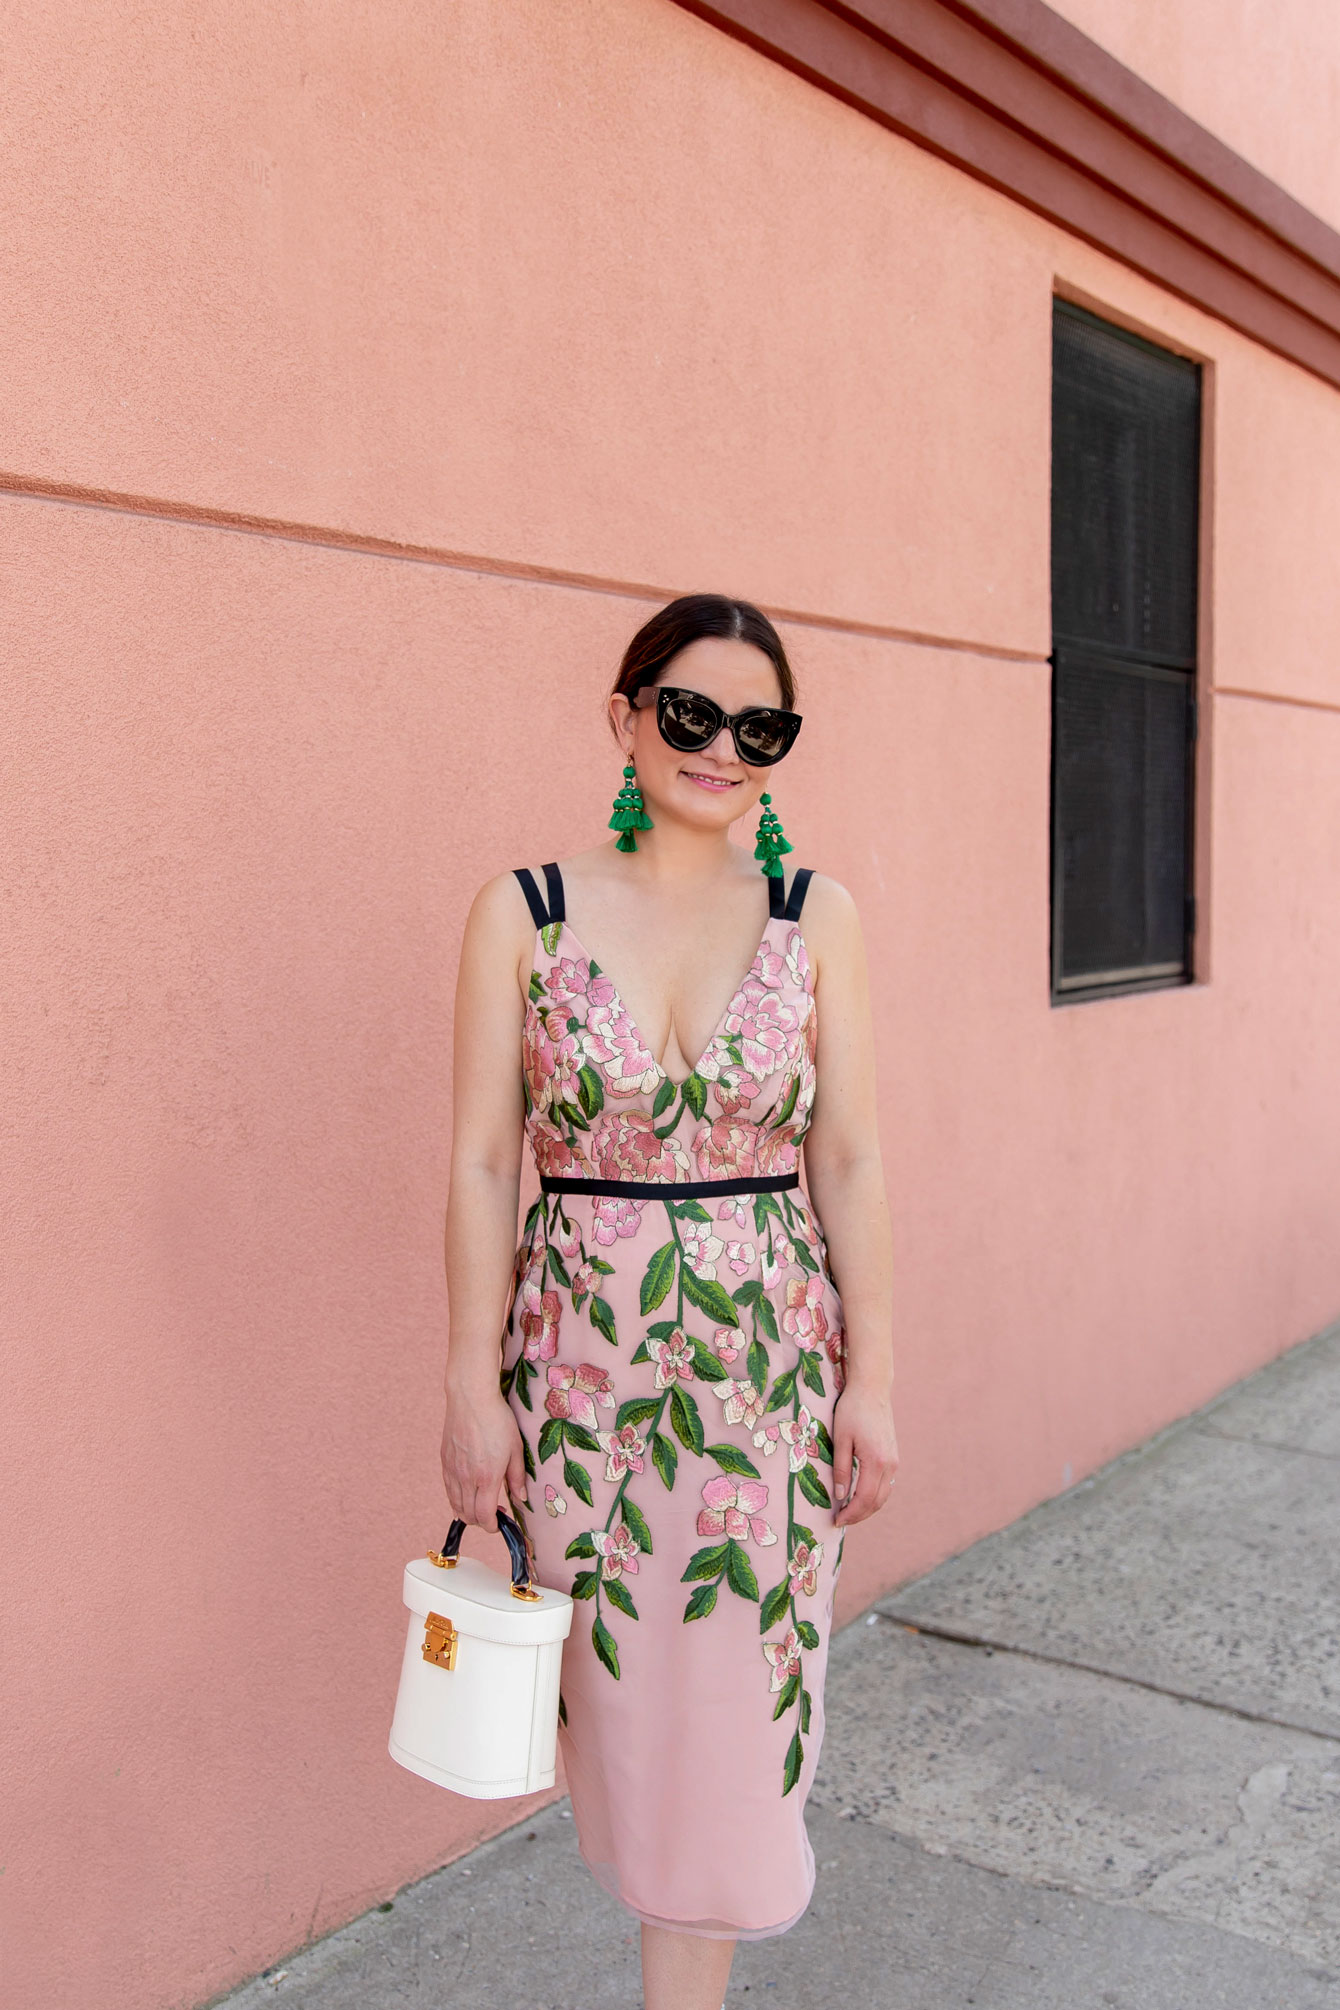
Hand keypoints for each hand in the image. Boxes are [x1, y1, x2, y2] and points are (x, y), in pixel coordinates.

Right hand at [440, 1381, 527, 1529]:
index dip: (492, 1526)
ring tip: (481, 1505)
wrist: (471, 1398)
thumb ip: (517, 1477)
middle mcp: (467, 1478)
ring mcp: (453, 1471)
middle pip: (469, 1515)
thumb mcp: (516, 1448)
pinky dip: (456, 1500)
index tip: (500, 1523)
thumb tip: (520, 1498)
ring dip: (468, 1512)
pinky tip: (465, 1496)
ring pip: (456, 1505)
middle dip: (482, 1521)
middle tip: (494, 1513)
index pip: (485, 1516)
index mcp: (487, 1477)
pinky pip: (448, 1490)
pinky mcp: (445, 1462)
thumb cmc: (497, 1420)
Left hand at [831, 1380, 898, 1526]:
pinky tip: (860, 1496)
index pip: (864, 1498)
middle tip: (840, 1521)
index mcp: (876, 1461)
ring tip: (849, 1512)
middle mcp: (890, 1464)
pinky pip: (886, 1484)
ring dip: (867, 1507)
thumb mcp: (840, 1439)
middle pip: (877, 1502)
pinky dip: (874, 1495)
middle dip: (859, 1515)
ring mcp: (894, 1461)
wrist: (872, 1389)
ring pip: (884, 1495)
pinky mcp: (893, 1456)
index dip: (850, 1513)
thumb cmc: (852, 1410)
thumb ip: (841, 1469)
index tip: (836, 1521)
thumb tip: (840, 1496)